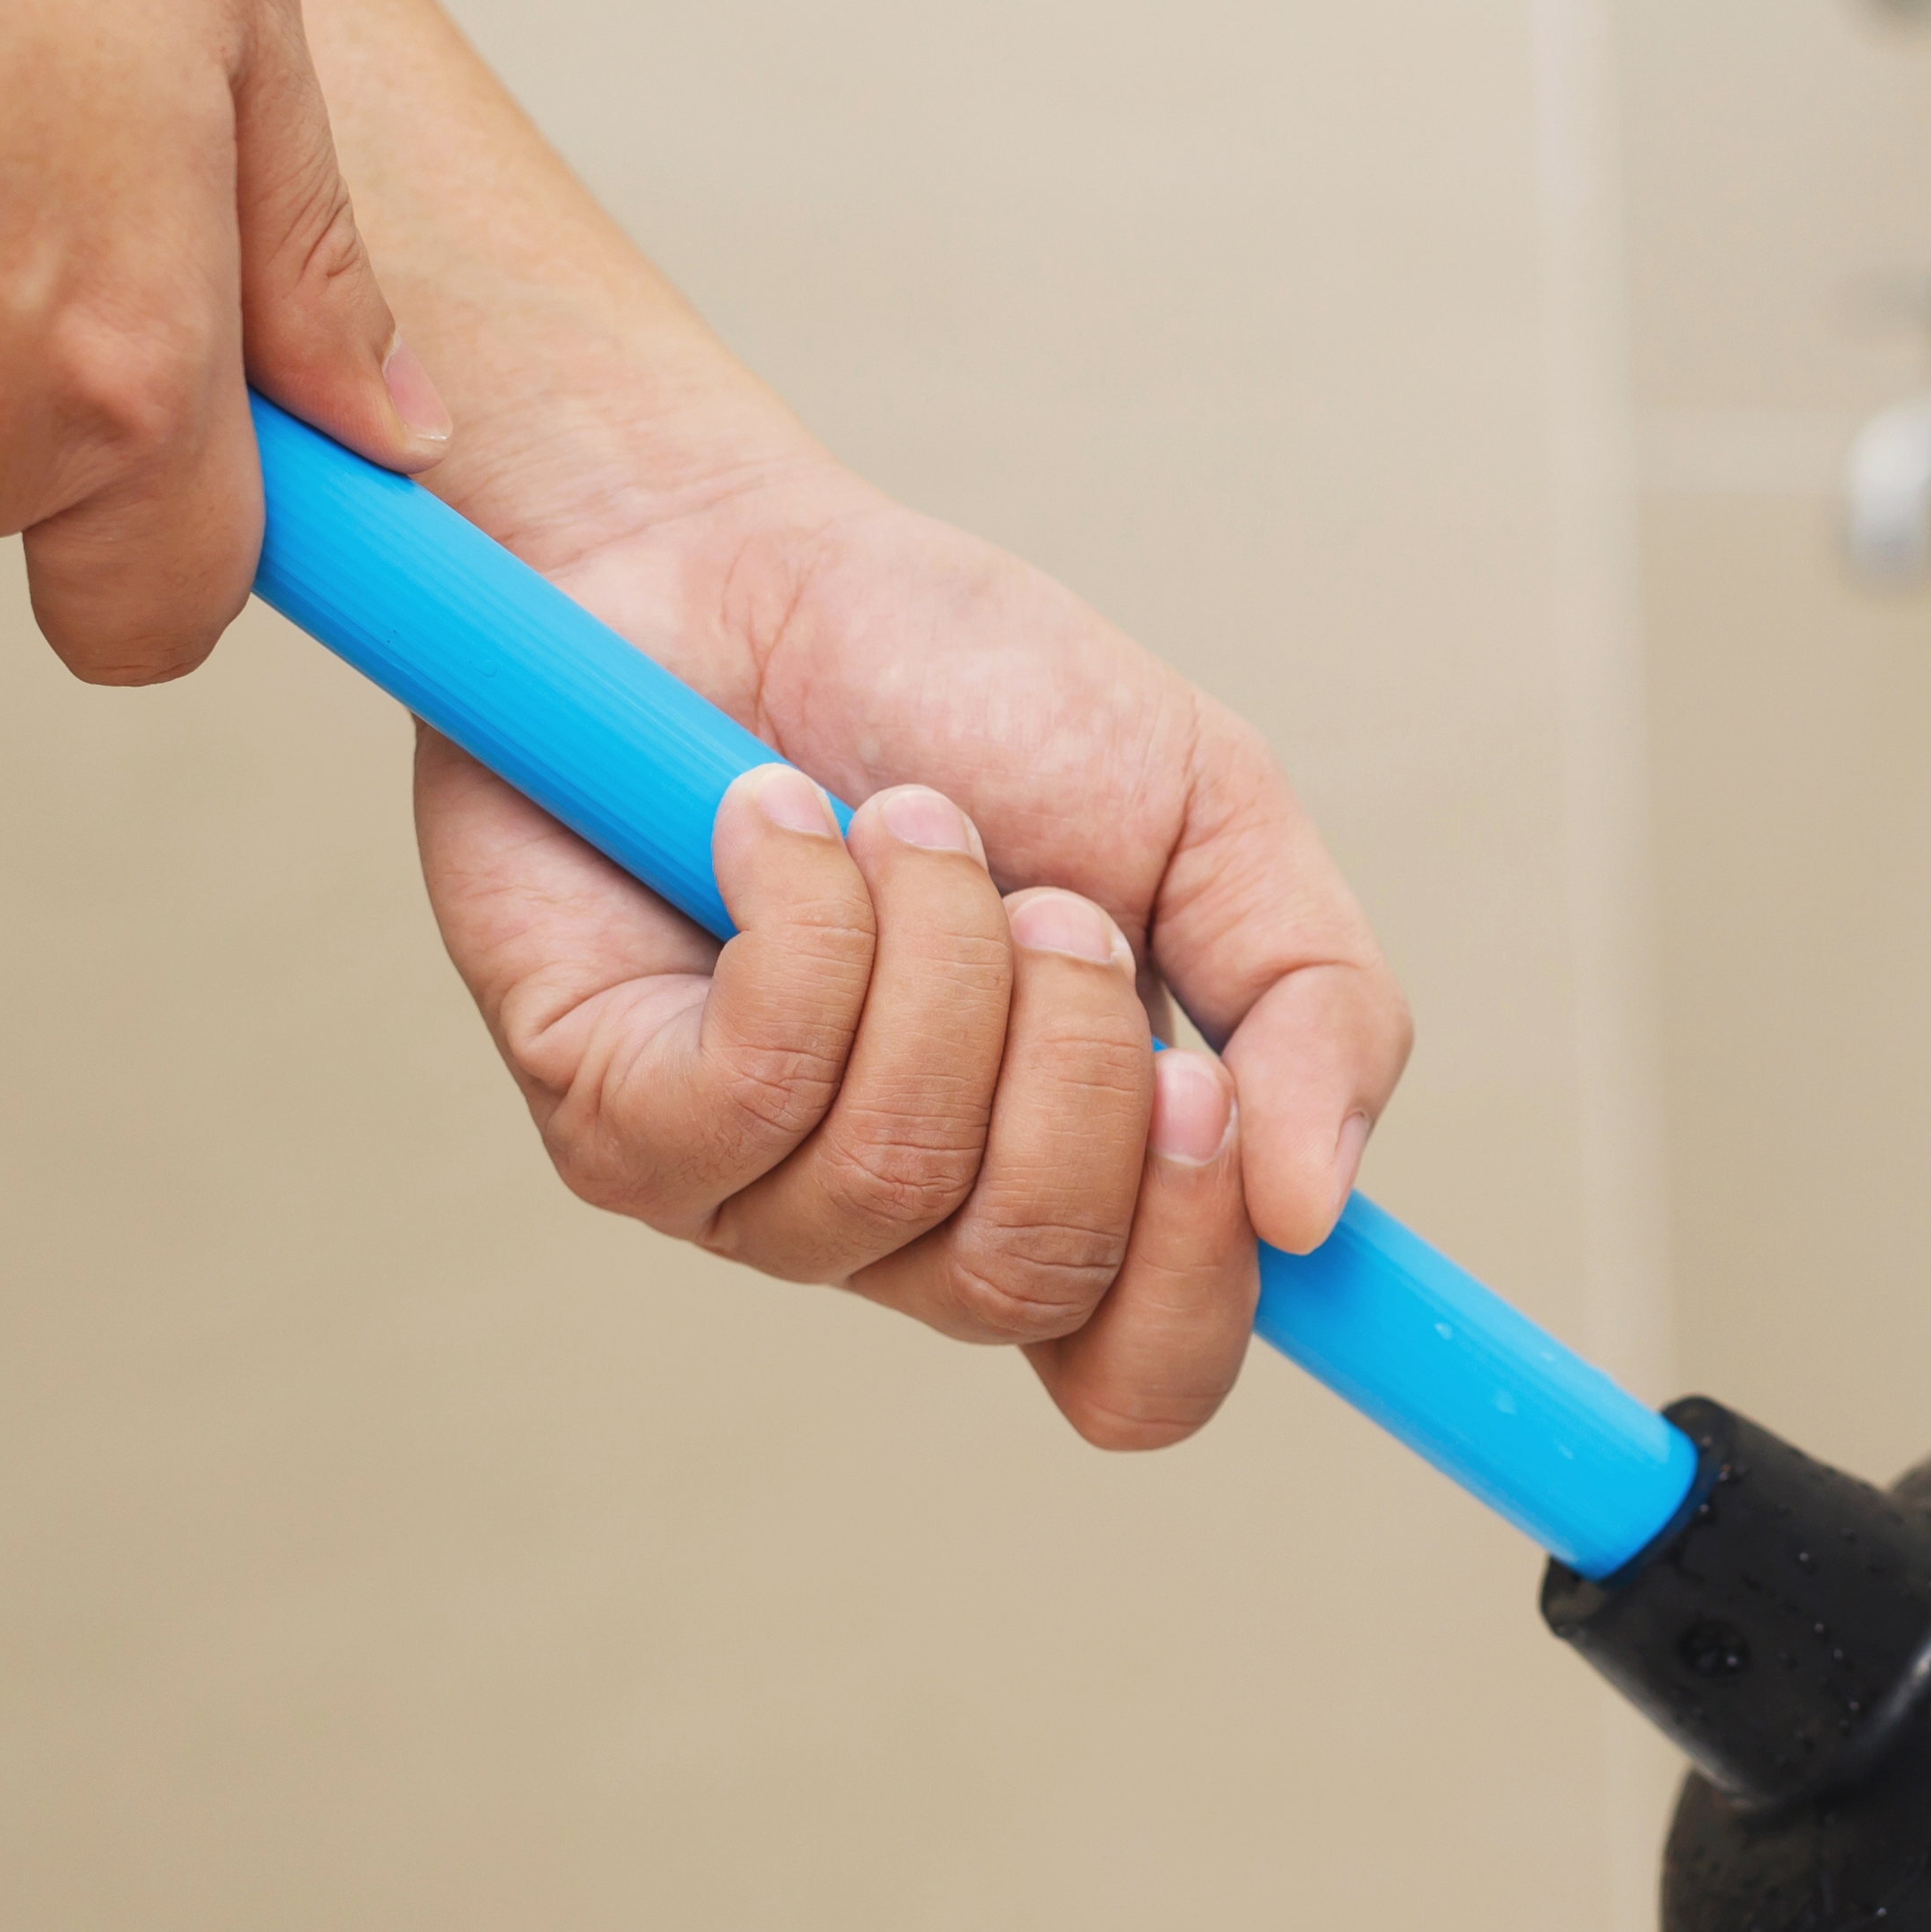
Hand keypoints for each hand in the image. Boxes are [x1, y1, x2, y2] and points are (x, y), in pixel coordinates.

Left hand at [405, 387, 1411, 1451]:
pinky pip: (755, 1093)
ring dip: (937, 948)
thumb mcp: (1214, 815)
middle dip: (1072, 1050)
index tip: (1209, 1097)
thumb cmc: (961, 687)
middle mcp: (905, 1221)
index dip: (1198, 1287)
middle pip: (1036, 1279)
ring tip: (904, 823)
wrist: (734, 552)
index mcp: (1064, 1173)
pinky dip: (806, 917)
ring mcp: (747, 1191)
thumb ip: (1318, 1005)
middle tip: (1048, 900)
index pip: (1145, 1379)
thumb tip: (1317, 1207)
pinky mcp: (613, 1120)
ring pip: (897, 1173)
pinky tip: (772, 823)